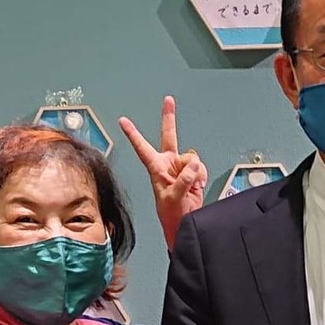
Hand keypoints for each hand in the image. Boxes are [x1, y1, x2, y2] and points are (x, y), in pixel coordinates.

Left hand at [119, 97, 208, 246]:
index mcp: (155, 168)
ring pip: (191, 156)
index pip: (142, 148)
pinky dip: (201, 175)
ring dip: (194, 171)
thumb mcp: (172, 198)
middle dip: (169, 118)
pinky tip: (197, 185)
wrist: (184, 223)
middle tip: (168, 101)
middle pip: (169, 136)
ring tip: (190, 186)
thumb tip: (192, 165)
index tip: (123, 121)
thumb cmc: (170, 214)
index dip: (133, 134)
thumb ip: (183, 180)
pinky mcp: (193, 173)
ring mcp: (181, 167)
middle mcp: (167, 164)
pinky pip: (200, 166)